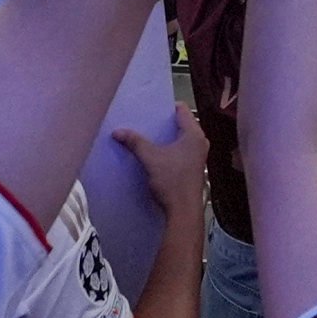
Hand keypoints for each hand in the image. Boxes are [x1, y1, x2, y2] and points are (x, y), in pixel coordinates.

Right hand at [118, 105, 206, 221]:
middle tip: (143, 121)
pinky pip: (179, 150)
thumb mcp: (151, 158)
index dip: (165, 107)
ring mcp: (197, 155)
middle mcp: (199, 142)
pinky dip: (168, 149)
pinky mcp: (192, 167)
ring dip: (164, 137)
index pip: (181, 110)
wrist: (183, 210)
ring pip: (179, 139)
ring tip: (145, 135)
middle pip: (180, 124)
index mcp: (194, 134)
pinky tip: (153, 152)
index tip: (148, 109)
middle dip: (162, 123)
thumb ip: (135, 142)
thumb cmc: (171, 180)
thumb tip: (117, 131)